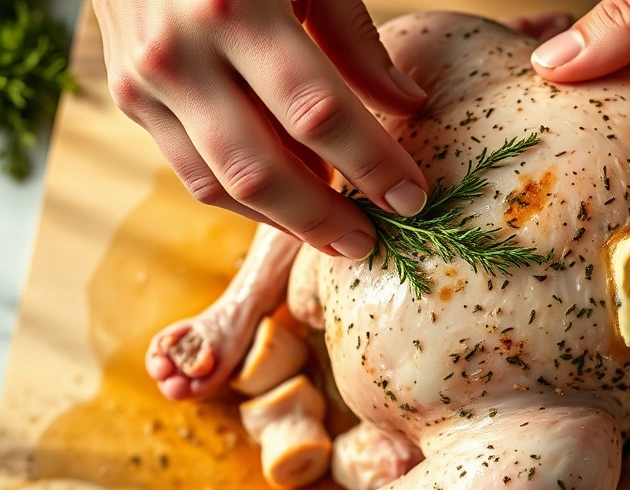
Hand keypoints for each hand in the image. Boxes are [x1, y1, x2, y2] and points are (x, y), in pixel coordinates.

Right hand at [94, 0, 430, 259]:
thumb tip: (408, 106)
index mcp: (234, 7)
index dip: (370, 162)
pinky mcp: (131, 101)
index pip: (317, 112)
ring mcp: (145, 83)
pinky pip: (193, 173)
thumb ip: (354, 38)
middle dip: (324, 216)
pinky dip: (246, 199)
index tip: (412, 196)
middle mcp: (180, 53)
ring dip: (285, 221)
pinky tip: (292, 202)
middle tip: (372, 241)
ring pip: (221, 186)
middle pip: (262, 169)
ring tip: (337, 234)